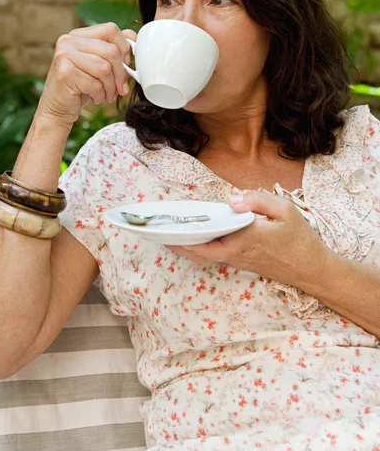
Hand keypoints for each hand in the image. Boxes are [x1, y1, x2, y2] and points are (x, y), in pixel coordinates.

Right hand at [38, 23, 136, 125]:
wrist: (58, 108)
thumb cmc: (81, 87)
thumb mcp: (99, 65)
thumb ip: (113, 49)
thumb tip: (133, 38)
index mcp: (79, 35)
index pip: (110, 29)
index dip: (124, 47)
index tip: (127, 64)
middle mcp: (69, 41)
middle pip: (111, 50)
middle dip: (121, 73)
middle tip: (121, 88)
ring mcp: (65, 56)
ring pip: (104, 68)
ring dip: (111, 87)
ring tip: (107, 95)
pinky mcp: (65, 73)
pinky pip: (95, 84)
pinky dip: (100, 95)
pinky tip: (96, 98)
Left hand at [167, 190, 330, 290]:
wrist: (312, 269)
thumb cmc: (300, 238)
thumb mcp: (285, 210)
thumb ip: (258, 200)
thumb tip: (231, 199)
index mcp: (244, 237)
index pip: (207, 235)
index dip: (184, 230)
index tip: (166, 221)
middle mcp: (236, 252)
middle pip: (197, 251)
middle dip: (174, 243)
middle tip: (155, 232)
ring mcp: (237, 260)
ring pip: (203, 255)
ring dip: (184, 247)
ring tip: (167, 234)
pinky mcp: (241, 263)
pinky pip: (213, 256)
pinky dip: (198, 249)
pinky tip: (193, 238)